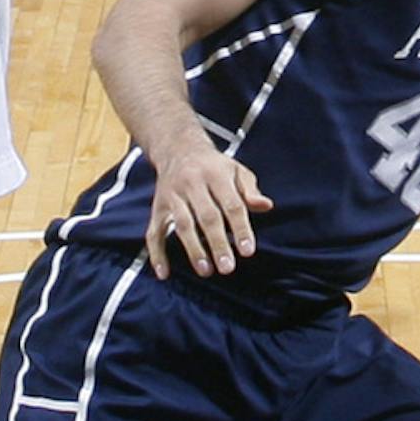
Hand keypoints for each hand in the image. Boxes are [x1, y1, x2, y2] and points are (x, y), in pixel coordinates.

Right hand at [145, 136, 272, 279]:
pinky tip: (164, 272)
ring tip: (206, 270)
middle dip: (218, 243)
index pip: (231, 204)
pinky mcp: (158, 206)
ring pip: (182, 224)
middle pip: (207, 216)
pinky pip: (154, 231)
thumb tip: (266, 206)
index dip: (240, 228)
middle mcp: (192, 183)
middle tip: (227, 267)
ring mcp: (172, 195)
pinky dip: (157, 253)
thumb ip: (250, 190)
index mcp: (216, 174)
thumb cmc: (213, 166)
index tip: (247, 251)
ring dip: (193, 249)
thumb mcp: (236, 170)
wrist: (178, 148)